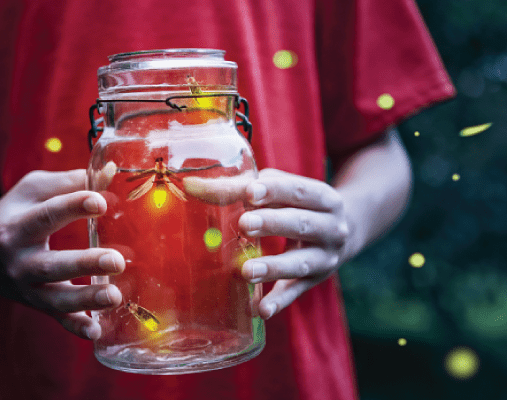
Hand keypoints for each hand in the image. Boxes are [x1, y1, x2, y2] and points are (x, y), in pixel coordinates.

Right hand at [0, 170, 123, 339]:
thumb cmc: (14, 213)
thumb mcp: (33, 191)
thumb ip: (70, 182)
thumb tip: (110, 172)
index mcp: (17, 226)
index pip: (46, 215)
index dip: (73, 206)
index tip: (100, 201)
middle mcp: (18, 261)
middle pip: (51, 266)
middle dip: (84, 264)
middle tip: (117, 261)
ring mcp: (26, 287)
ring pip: (55, 298)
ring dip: (86, 300)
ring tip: (115, 296)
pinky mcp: (36, 303)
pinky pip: (55, 319)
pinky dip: (74, 327)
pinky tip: (96, 330)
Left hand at [238, 169, 349, 319]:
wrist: (342, 231)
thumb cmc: (296, 204)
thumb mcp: (280, 190)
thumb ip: (241, 187)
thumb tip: (191, 186)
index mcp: (323, 197)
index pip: (299, 191)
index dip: (275, 190)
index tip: (250, 192)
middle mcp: (331, 228)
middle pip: (302, 224)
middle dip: (273, 224)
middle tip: (244, 224)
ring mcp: (325, 258)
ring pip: (300, 263)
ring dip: (274, 268)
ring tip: (247, 271)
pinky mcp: (315, 281)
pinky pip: (295, 293)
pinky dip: (279, 302)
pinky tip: (260, 309)